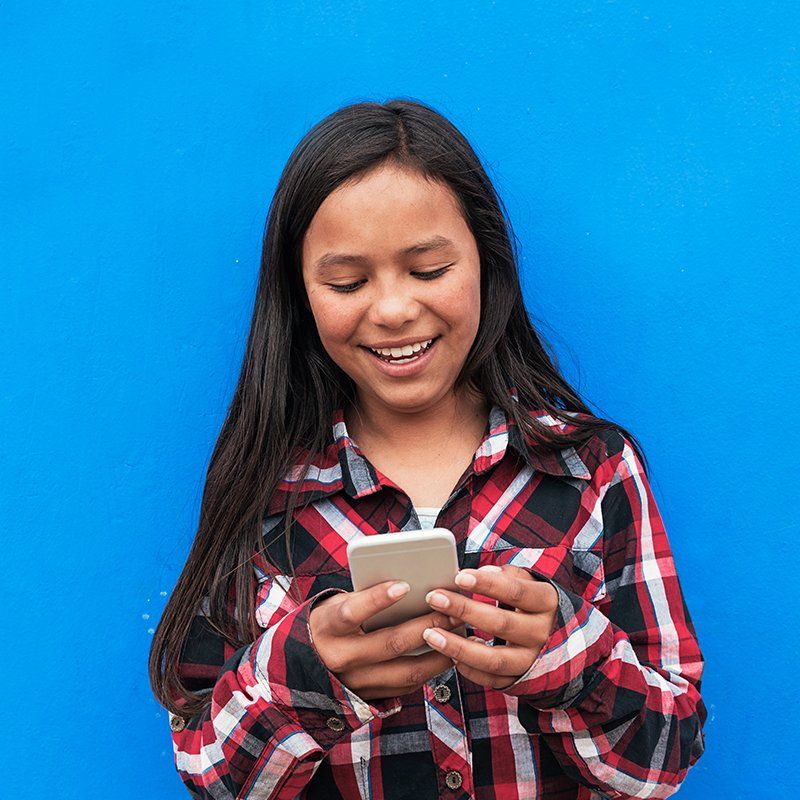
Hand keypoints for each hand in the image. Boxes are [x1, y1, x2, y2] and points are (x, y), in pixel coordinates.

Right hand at [309, 580, 461, 700]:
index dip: (378, 599)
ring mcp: (357, 682)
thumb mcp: (339, 603)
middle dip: (426, 624)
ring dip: (438, 652)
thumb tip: (411, 587)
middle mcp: (341, 657)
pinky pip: (407, 685)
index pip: (352, 613)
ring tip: (458, 633)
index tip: (404, 585)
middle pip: (390, 643)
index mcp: (328, 627)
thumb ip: (366, 597)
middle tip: (452, 610)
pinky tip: (447, 654)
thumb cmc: (332, 621)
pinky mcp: (371, 698)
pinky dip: (430, 669)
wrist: (310, 660)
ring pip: (406, 670)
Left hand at [422, 564, 558, 689]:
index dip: (486, 584)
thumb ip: (505, 575)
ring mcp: (531, 660)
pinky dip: (468, 669)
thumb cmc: (529, 601)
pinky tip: (449, 655)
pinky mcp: (519, 679)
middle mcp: (541, 633)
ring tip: (431, 634)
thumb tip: (484, 572)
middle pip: (500, 623)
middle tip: (434, 599)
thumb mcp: (525, 581)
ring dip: (458, 647)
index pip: (515, 591)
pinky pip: (491, 679)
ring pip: (493, 658)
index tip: (459, 577)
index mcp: (546, 602)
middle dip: (464, 610)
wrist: (553, 636)